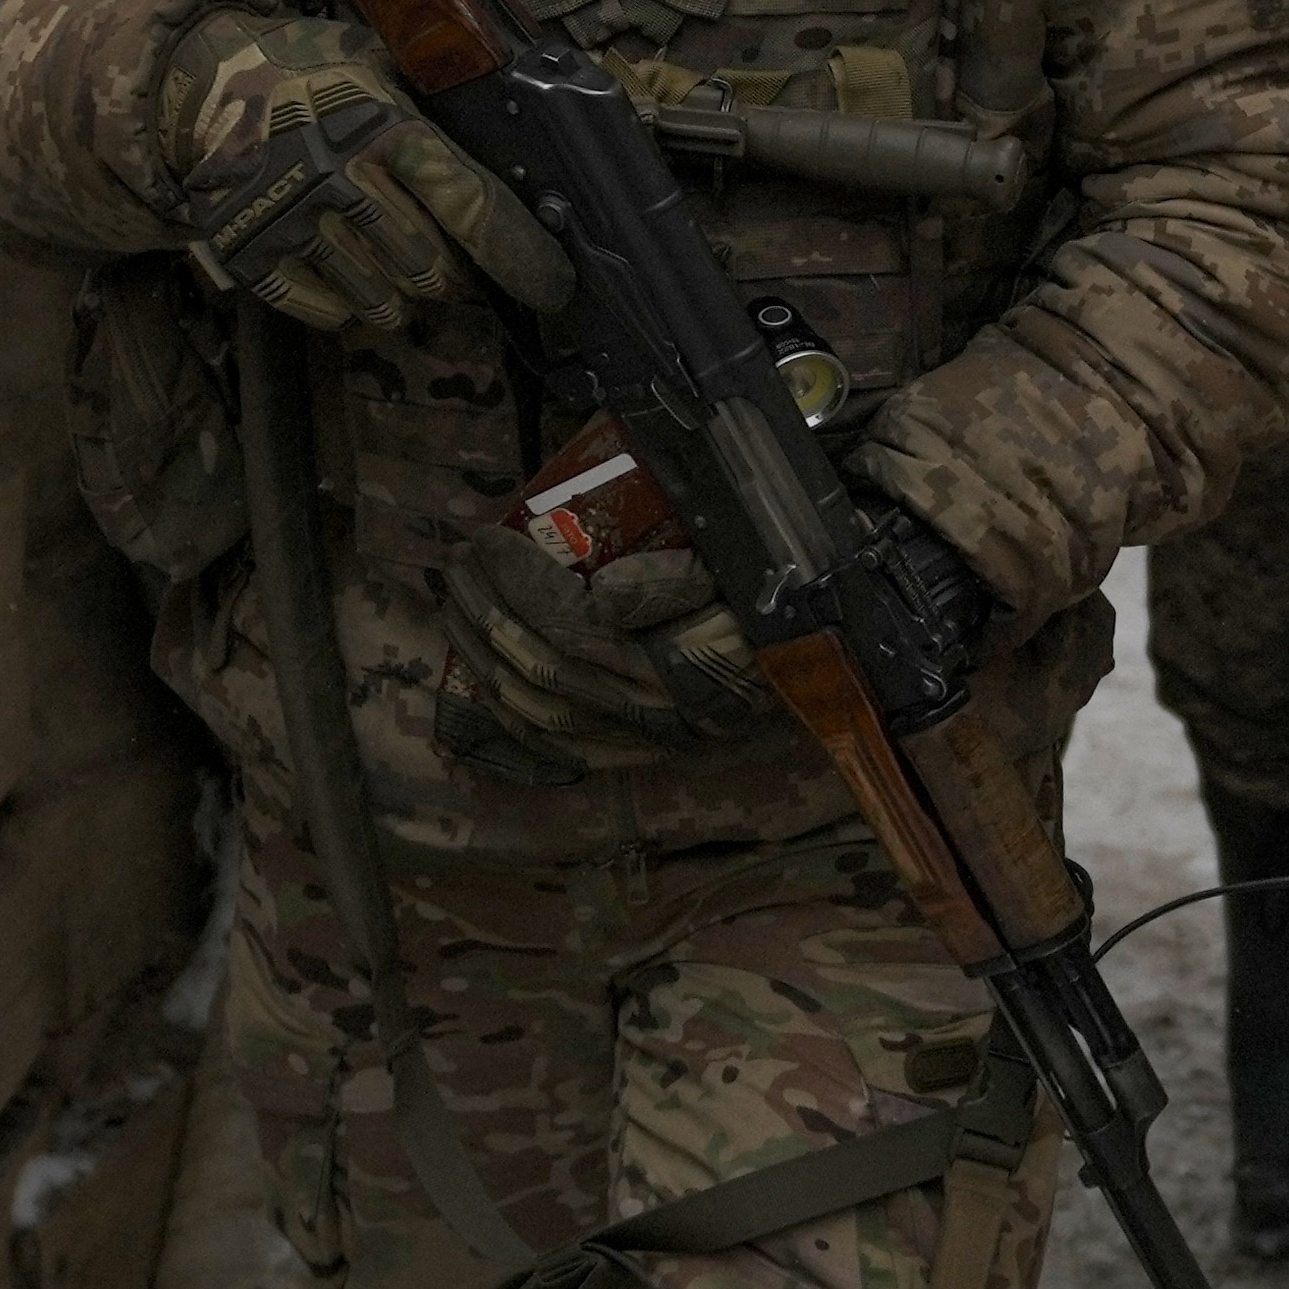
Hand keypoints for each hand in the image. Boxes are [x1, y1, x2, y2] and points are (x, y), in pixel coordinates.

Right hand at [161, 8, 563, 338]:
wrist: (206, 82)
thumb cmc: (314, 74)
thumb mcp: (382, 70)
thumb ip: (438, 119)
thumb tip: (526, 177)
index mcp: (385, 125)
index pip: (472, 206)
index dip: (522, 255)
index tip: (552, 286)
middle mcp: (340, 176)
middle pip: (431, 268)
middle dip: (453, 276)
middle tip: (450, 263)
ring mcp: (292, 220)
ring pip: (384, 301)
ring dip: (402, 295)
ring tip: (393, 263)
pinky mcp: (252, 254)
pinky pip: (329, 314)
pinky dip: (350, 306)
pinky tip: (348, 273)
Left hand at [451, 516, 789, 769]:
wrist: (833, 647)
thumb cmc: (782, 589)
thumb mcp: (741, 568)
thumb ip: (675, 582)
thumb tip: (601, 596)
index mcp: (677, 665)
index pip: (564, 627)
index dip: (514, 585)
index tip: (482, 538)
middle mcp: (654, 713)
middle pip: (539, 670)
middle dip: (485, 614)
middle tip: (455, 564)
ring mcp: (646, 739)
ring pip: (540, 712)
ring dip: (485, 660)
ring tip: (457, 606)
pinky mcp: (644, 750)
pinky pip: (562, 747)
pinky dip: (512, 718)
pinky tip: (484, 683)